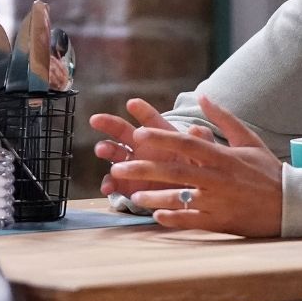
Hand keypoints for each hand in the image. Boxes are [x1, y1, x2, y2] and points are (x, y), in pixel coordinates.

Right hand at [91, 98, 208, 199]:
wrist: (188, 197)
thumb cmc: (196, 171)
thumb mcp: (204, 156)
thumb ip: (202, 143)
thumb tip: (196, 129)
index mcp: (160, 136)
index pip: (151, 120)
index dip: (142, 111)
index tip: (132, 103)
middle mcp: (142, 147)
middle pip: (121, 130)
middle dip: (108, 123)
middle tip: (96, 120)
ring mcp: (132, 165)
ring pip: (114, 153)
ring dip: (106, 149)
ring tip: (102, 150)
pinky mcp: (127, 185)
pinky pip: (114, 182)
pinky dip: (109, 184)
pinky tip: (107, 187)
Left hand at [108, 95, 283, 237]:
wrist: (291, 204)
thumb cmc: (267, 171)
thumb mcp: (249, 140)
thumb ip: (223, 119)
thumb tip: (203, 96)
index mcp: (223, 157)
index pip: (187, 143)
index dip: (162, 138)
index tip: (139, 133)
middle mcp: (218, 178)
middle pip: (175, 171)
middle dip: (145, 168)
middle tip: (119, 166)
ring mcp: (218, 202)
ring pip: (179, 199)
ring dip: (153, 197)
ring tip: (132, 196)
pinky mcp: (221, 222)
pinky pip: (192, 221)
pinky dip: (173, 219)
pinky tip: (156, 217)